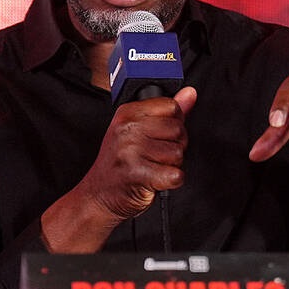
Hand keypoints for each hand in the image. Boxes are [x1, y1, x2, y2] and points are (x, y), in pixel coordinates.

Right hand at [41, 86, 196, 251]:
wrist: (98, 195)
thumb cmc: (119, 164)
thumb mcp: (139, 130)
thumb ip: (166, 112)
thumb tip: (190, 93)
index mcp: (128, 113)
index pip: (171, 106)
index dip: (173, 123)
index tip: (159, 135)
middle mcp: (128, 129)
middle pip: (178, 129)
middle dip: (173, 145)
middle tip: (154, 155)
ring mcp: (131, 151)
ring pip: (178, 153)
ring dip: (170, 165)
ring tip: (152, 166)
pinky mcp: (138, 174)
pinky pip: (175, 175)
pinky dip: (170, 181)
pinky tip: (155, 179)